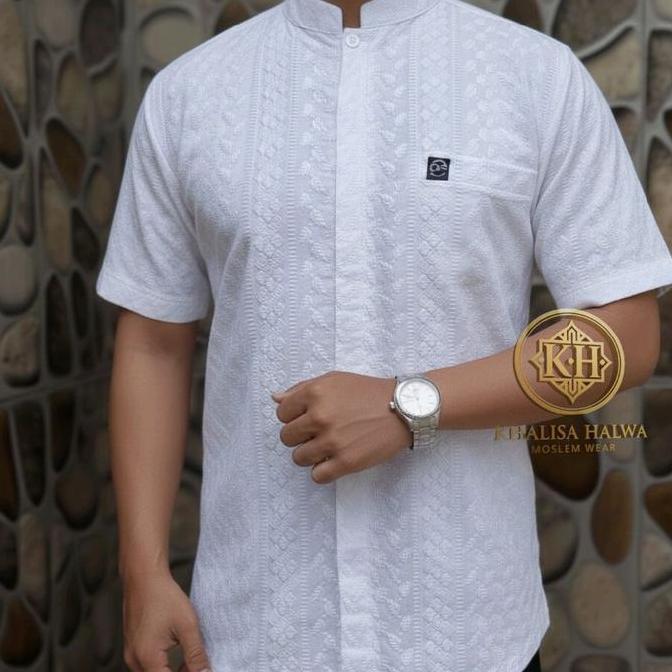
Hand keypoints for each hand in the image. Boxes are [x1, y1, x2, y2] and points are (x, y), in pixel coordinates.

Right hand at [121, 567, 210, 671]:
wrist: (144, 577)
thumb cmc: (164, 597)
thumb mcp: (187, 625)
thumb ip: (196, 654)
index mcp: (147, 658)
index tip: (200, 669)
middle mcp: (134, 660)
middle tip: (199, 665)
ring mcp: (131, 654)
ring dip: (173, 671)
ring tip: (192, 659)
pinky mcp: (132, 647)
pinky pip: (148, 665)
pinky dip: (164, 665)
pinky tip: (180, 652)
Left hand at [271, 370, 412, 482]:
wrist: (404, 408)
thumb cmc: (367, 392)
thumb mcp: (334, 380)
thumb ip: (301, 389)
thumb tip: (275, 399)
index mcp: (315, 393)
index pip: (282, 414)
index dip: (294, 417)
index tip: (308, 418)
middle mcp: (320, 417)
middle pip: (287, 438)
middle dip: (300, 436)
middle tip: (319, 432)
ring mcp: (332, 441)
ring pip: (298, 458)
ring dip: (310, 454)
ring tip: (328, 446)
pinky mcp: (346, 462)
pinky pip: (316, 476)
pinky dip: (323, 471)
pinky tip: (334, 460)